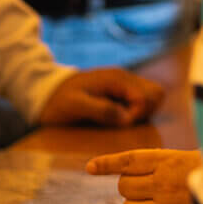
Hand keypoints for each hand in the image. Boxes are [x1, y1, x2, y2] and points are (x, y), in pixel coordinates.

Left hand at [36, 68, 163, 127]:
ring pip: (152, 98)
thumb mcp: (75, 106)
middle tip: (125, 124)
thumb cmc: (58, 101)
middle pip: (156, 93)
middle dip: (146, 112)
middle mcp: (124, 79)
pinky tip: (119, 121)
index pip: (148, 95)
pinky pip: (140, 102)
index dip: (138, 114)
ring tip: (121, 123)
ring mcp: (123, 86)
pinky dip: (137, 113)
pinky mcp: (120, 94)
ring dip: (143, 113)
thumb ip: (100, 110)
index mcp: (116, 79)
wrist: (46, 94)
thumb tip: (126, 119)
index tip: (121, 124)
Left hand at [86, 148, 201, 203]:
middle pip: (124, 187)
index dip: (107, 164)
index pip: (128, 161)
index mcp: (169, 160)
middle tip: (145, 188)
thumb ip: (163, 165)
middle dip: (129, 187)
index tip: (90, 168)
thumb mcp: (192, 159)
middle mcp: (164, 182)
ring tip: (154, 203)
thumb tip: (130, 173)